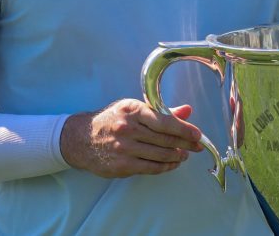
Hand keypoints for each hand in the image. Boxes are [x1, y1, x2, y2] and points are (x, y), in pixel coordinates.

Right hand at [60, 98, 203, 177]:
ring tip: (184, 155)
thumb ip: (161, 111)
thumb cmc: (112, 121)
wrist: (81, 139)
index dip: (184, 129)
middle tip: (197, 147)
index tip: (197, 135)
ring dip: (177, 157)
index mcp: (133, 110)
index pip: (164, 121)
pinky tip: (172, 164)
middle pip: (165, 139)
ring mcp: (124, 148)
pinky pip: (150, 168)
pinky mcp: (122, 165)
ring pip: (160, 155)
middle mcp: (128, 128)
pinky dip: (165, 167)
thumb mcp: (134, 110)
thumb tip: (187, 111)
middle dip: (185, 144)